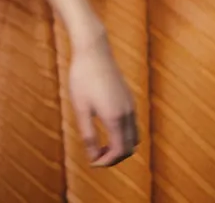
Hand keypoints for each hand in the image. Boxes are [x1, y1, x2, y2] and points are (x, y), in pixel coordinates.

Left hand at [66, 30, 137, 166]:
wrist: (93, 50)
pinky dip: (122, 135)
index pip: (119, 151)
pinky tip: (105, 130)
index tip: (93, 163)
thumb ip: (88, 134)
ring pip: (134, 137)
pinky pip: (132, 125)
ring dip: (120, 146)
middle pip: (130, 147)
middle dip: (114, 157)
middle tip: (95, 157)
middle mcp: (128, 113)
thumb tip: (92, 156)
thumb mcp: (81, 108)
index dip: (107, 162)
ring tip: (100, 145)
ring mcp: (131, 105)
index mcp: (116, 118)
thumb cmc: (83, 78)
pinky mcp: (129, 99)